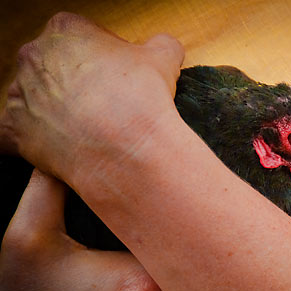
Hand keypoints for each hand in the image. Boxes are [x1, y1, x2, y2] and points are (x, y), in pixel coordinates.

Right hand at [0, 169, 199, 290]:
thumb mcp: (26, 238)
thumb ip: (47, 190)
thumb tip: (59, 152)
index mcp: (141, 285)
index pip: (195, 252)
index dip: (201, 234)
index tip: (199, 219)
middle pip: (211, 287)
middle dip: (211, 264)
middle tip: (208, 242)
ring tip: (201, 271)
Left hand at [1, 12, 183, 185]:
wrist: (128, 150)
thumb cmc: (143, 99)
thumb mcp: (164, 58)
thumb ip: (160, 44)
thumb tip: (164, 47)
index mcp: (66, 30)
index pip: (83, 37)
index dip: (105, 57)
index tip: (119, 76)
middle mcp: (34, 57)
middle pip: (55, 65)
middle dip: (77, 81)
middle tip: (105, 102)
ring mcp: (20, 94)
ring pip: (36, 97)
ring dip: (55, 108)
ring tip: (88, 127)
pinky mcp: (14, 130)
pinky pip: (15, 133)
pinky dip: (33, 138)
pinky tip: (58, 144)